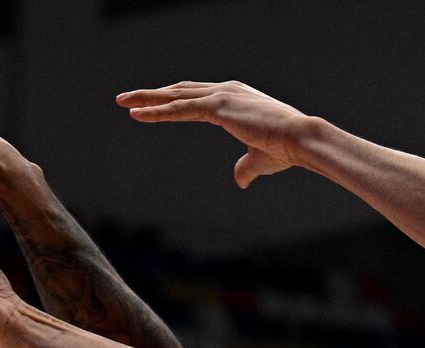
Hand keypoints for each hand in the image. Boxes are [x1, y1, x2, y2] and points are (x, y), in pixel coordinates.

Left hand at [117, 81, 315, 187]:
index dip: (172, 99)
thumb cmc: (285, 150)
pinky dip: (158, 111)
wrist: (301, 140)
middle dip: (152, 94)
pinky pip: (181, 108)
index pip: (196, 95)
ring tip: (123, 102)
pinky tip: (138, 114)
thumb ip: (245, 167)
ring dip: (147, 98)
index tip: (151, 103)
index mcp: (236, 97)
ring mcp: (222, 95)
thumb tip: (239, 180)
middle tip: (127, 98)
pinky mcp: (218, 106)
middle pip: (181, 90)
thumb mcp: (259, 159)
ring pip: (175, 95)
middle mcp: (227, 90)